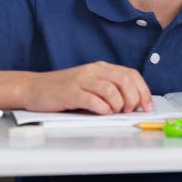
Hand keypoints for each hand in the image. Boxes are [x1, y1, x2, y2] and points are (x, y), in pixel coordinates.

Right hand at [21, 61, 153, 114]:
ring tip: (115, 112)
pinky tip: (103, 113)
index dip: (143, 91)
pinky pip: (92, 99)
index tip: (147, 106)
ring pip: (111, 89)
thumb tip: (133, 106)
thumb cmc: (63, 91)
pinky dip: (102, 108)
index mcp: (101, 68)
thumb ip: (108, 91)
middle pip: (124, 80)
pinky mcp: (70, 92)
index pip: (131, 74)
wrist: (34, 88)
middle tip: (130, 111)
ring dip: (118, 104)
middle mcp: (93, 71)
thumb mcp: (89, 86)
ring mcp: (81, 80)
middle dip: (133, 98)